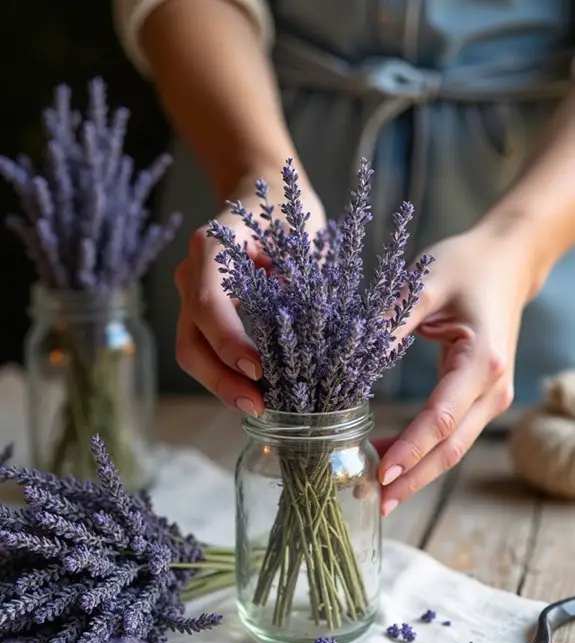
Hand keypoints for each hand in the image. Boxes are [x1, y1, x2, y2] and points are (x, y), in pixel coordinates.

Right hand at [174, 170, 324, 415]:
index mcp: (211, 248)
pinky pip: (206, 351)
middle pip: (191, 342)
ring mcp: (191, 296)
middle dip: (221, 380)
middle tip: (258, 407)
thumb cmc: (287, 211)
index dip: (230, 343)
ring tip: (259, 407)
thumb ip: (299, 279)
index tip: (259, 371)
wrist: (261, 192)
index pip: (208, 305)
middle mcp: (192, 274)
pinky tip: (255, 393)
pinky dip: (227, 375)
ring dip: (223, 385)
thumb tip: (314, 331)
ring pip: (194, 353)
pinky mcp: (201, 314)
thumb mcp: (300, 235)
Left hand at [374, 222, 541, 515]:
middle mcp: (493, 388)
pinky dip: (421, 453)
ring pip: (452, 449)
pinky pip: (450, 435)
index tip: (379, 475)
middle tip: (371, 501)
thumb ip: (388, 324)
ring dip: (416, 473)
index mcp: (482, 362)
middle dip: (411, 479)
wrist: (507, 260)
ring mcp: (490, 397)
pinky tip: (389, 461)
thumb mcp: (424, 285)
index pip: (440, 419)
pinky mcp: (480, 398)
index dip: (409, 450)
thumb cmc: (466, 266)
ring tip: (375, 493)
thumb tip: (345, 363)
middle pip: (450, 448)